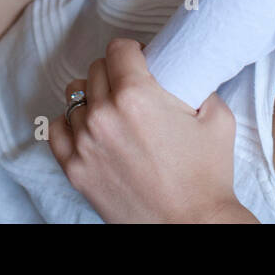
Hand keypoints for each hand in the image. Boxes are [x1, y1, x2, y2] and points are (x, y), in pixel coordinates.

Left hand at [47, 38, 240, 222]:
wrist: (192, 226)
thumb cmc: (207, 175)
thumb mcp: (217, 116)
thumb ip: (197, 83)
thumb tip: (186, 71)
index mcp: (136, 95)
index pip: (119, 49)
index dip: (133, 52)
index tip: (141, 62)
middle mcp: (104, 115)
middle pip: (96, 69)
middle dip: (116, 73)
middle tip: (134, 89)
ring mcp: (84, 143)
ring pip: (76, 96)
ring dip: (94, 97)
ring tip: (114, 112)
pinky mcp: (75, 169)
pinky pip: (57, 129)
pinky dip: (71, 124)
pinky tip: (90, 129)